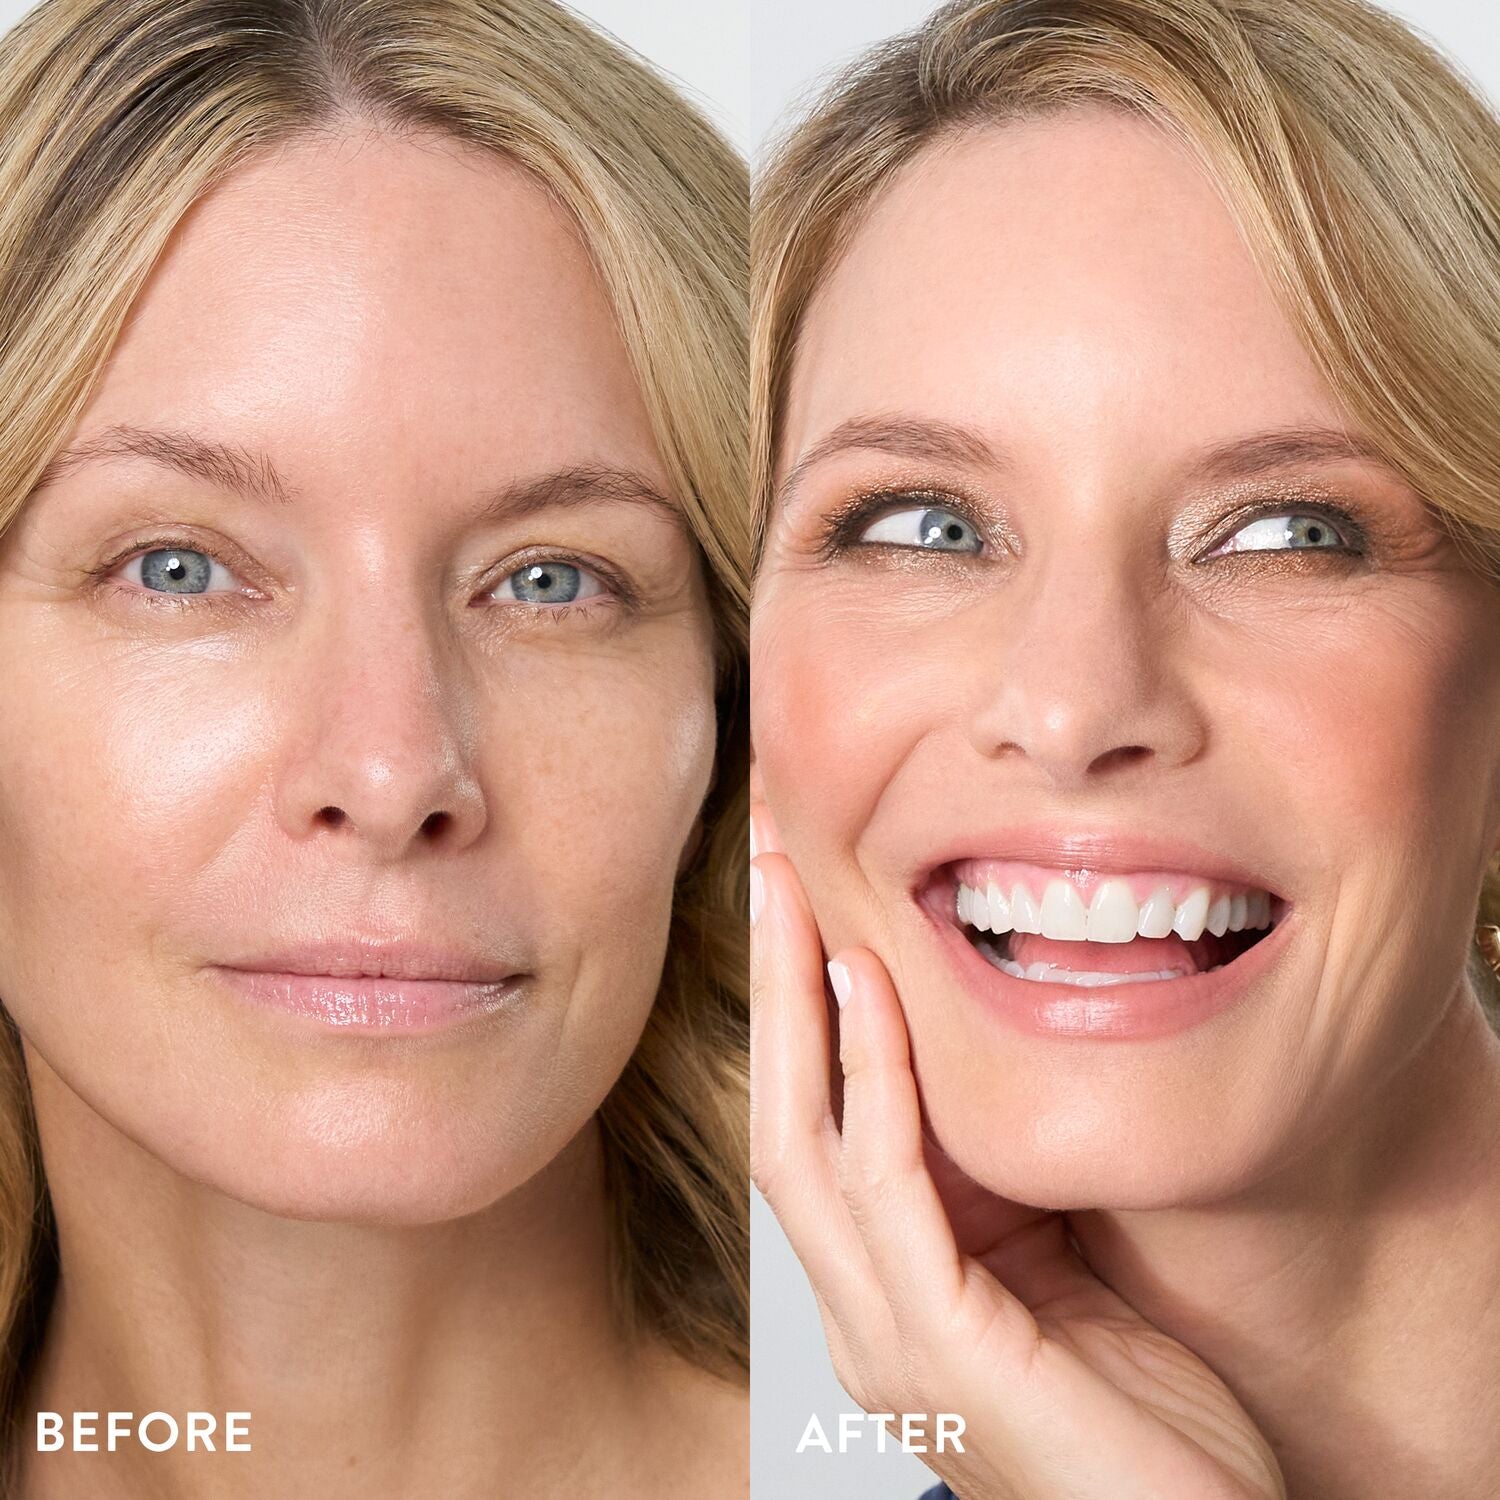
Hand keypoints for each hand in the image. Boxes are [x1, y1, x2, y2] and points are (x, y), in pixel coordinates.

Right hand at [749, 803, 1285, 1499]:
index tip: (797, 900)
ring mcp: (885, 1338)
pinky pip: (882, 1187)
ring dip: (794, 1008)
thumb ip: (1008, 1188)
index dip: (794, 1012)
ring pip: (800, 1143)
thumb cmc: (1153, 1430)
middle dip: (768, 988)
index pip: (814, 1128)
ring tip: (789, 894)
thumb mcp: (1067, 1273)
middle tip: (765, 863)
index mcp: (889, 1292)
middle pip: (778, 1119)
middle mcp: (861, 1314)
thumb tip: (990, 1067)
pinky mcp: (936, 1348)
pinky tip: (868, 990)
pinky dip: (868, 1080)